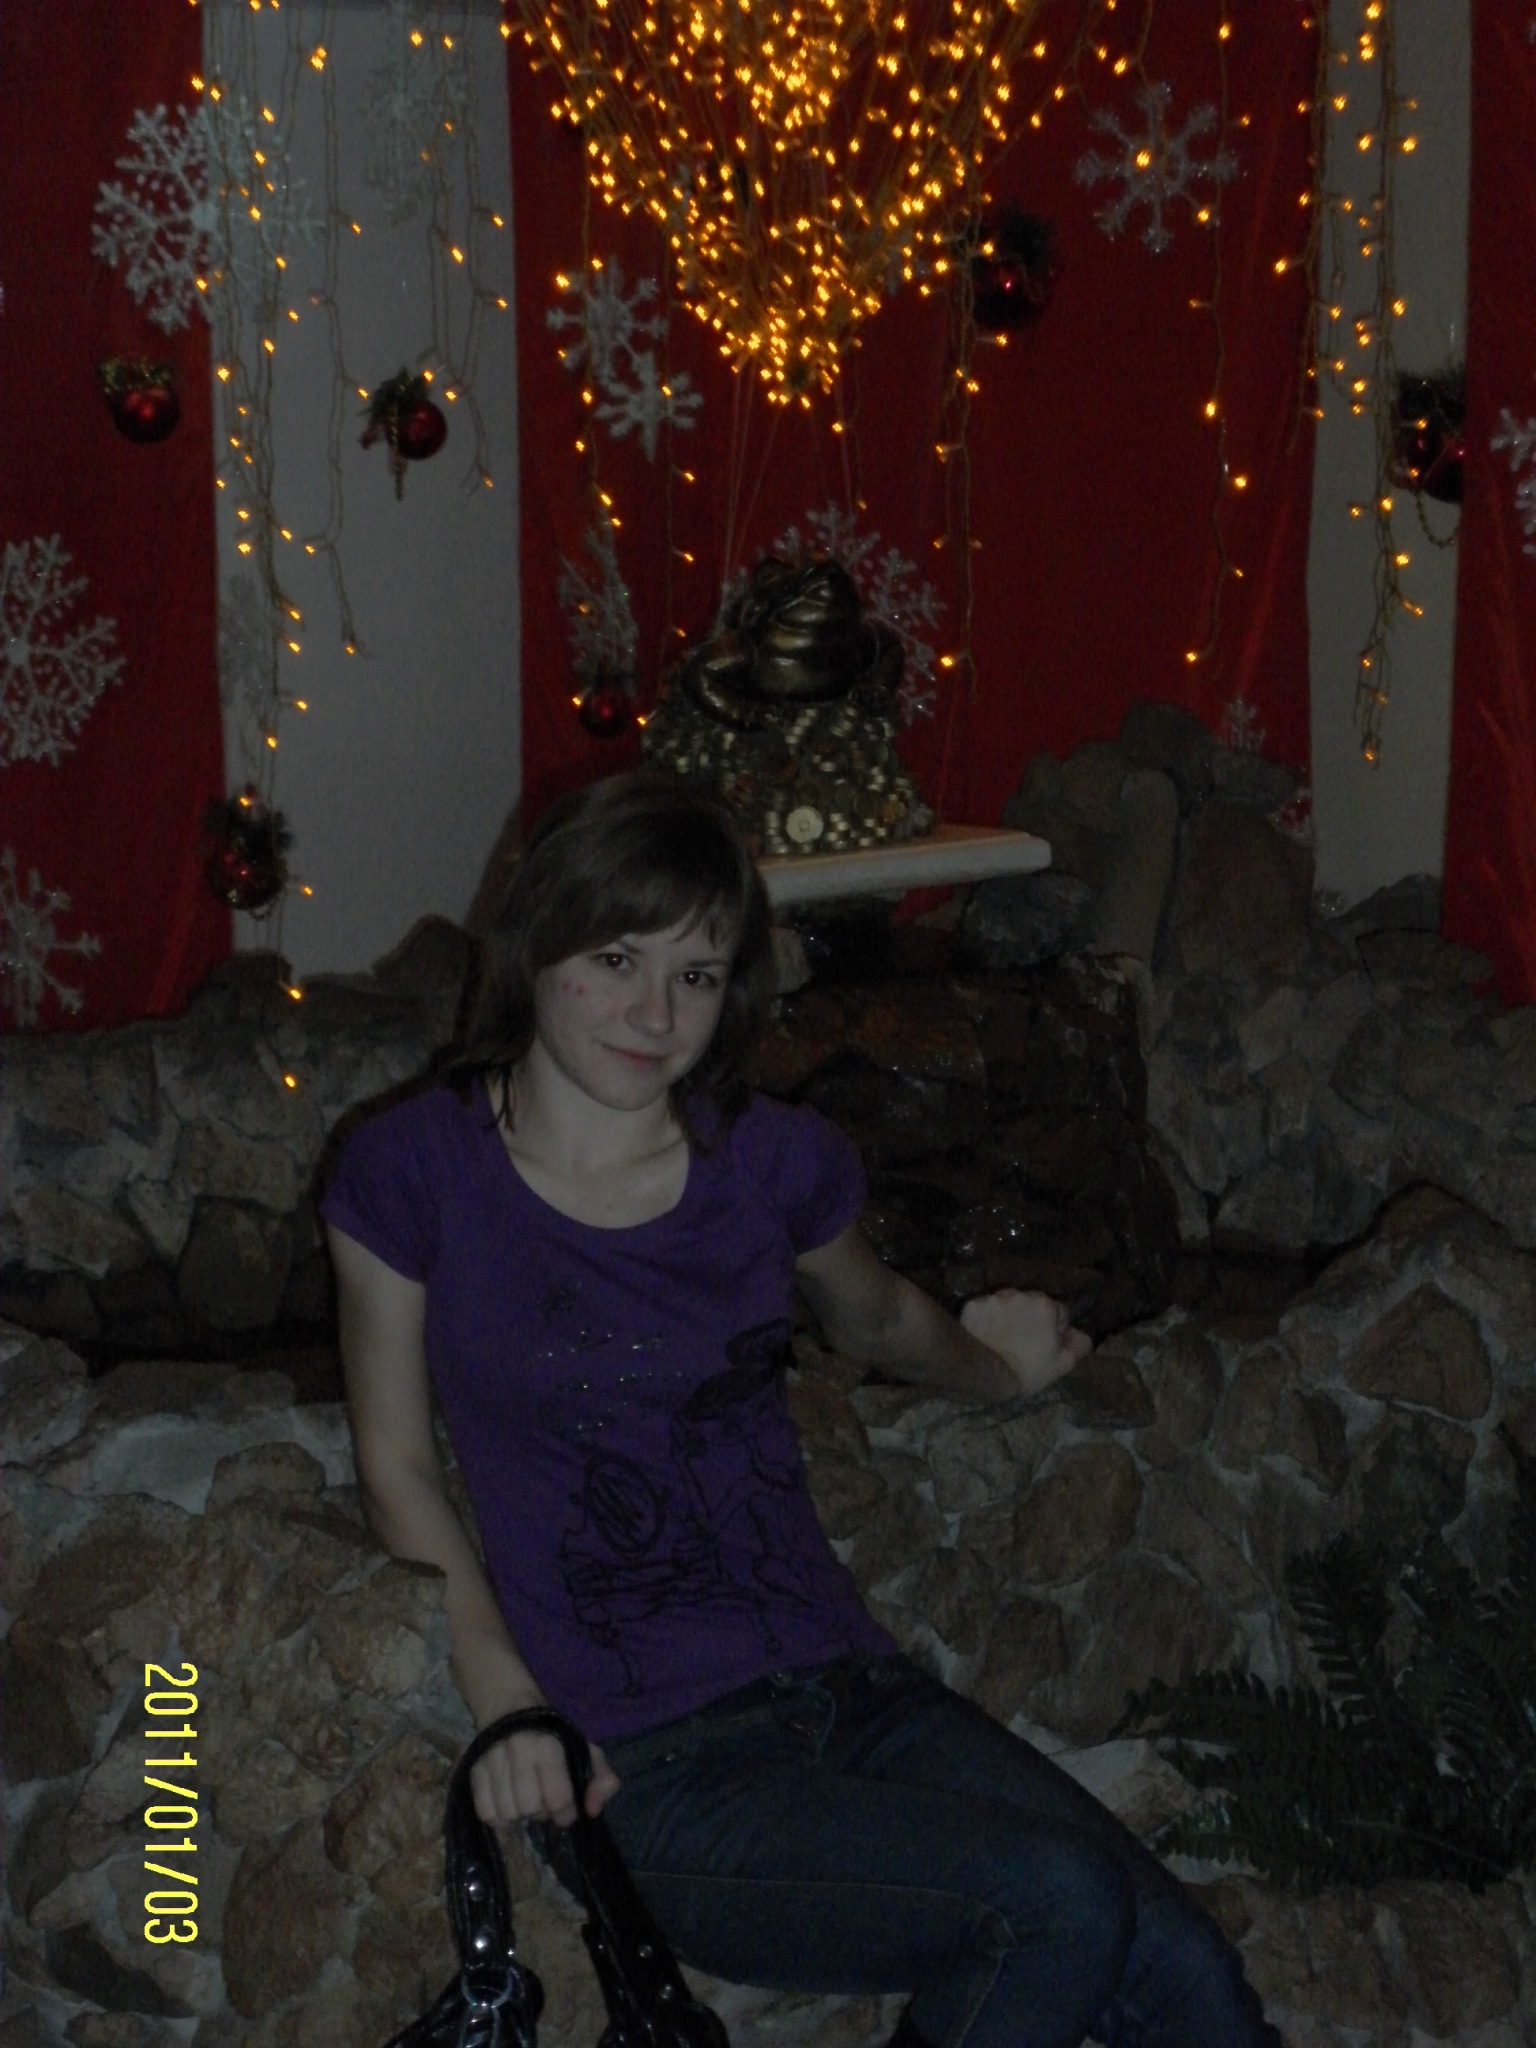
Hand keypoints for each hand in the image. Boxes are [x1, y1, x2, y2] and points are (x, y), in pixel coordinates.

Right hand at [470, 1726, 620, 1827]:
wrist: (508, 1705)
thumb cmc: (551, 1734)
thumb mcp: (583, 1748)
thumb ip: (600, 1778)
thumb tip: (592, 1810)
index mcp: (548, 1745)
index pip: (557, 1799)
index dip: (565, 1812)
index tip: (566, 1808)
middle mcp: (518, 1750)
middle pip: (530, 1809)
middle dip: (541, 1812)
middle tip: (543, 1799)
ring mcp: (492, 1759)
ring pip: (507, 1814)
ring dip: (519, 1814)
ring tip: (524, 1799)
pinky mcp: (473, 1769)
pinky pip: (485, 1813)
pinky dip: (498, 1816)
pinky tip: (507, 1801)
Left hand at [959, 1288, 1091, 1396]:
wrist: (985, 1374)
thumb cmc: (1028, 1371)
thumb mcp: (1062, 1364)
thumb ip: (1078, 1345)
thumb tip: (1081, 1335)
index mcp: (1045, 1305)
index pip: (1058, 1311)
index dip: (1055, 1329)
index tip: (1046, 1344)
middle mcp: (1020, 1294)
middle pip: (1032, 1303)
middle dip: (1031, 1317)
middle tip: (1024, 1341)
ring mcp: (994, 1298)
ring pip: (1007, 1303)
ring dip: (1008, 1315)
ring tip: (1003, 1338)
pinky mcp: (972, 1305)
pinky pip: (984, 1308)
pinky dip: (985, 1318)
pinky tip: (984, 1335)